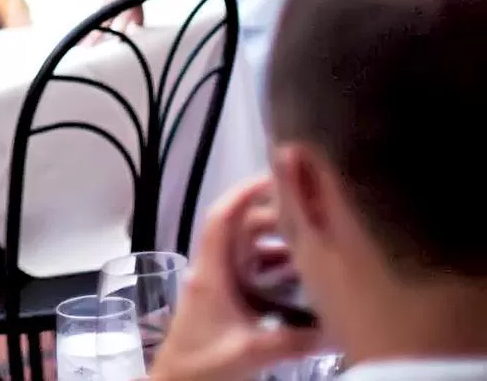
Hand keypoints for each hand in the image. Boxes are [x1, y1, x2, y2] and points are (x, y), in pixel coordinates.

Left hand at [150, 178, 320, 380]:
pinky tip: (304, 282)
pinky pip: (254, 277)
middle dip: (275, 221)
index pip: (223, 219)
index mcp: (211, 273)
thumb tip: (340, 330)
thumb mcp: (250, 352)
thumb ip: (294, 341)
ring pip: (251, 254)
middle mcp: (214, 273)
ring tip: (317, 249)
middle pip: (243, 232)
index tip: (274, 177)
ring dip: (280, 249)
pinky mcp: (228, 305)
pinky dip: (277, 273)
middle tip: (313, 220)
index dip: (244, 193)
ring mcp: (220, 288)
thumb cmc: (200, 367)